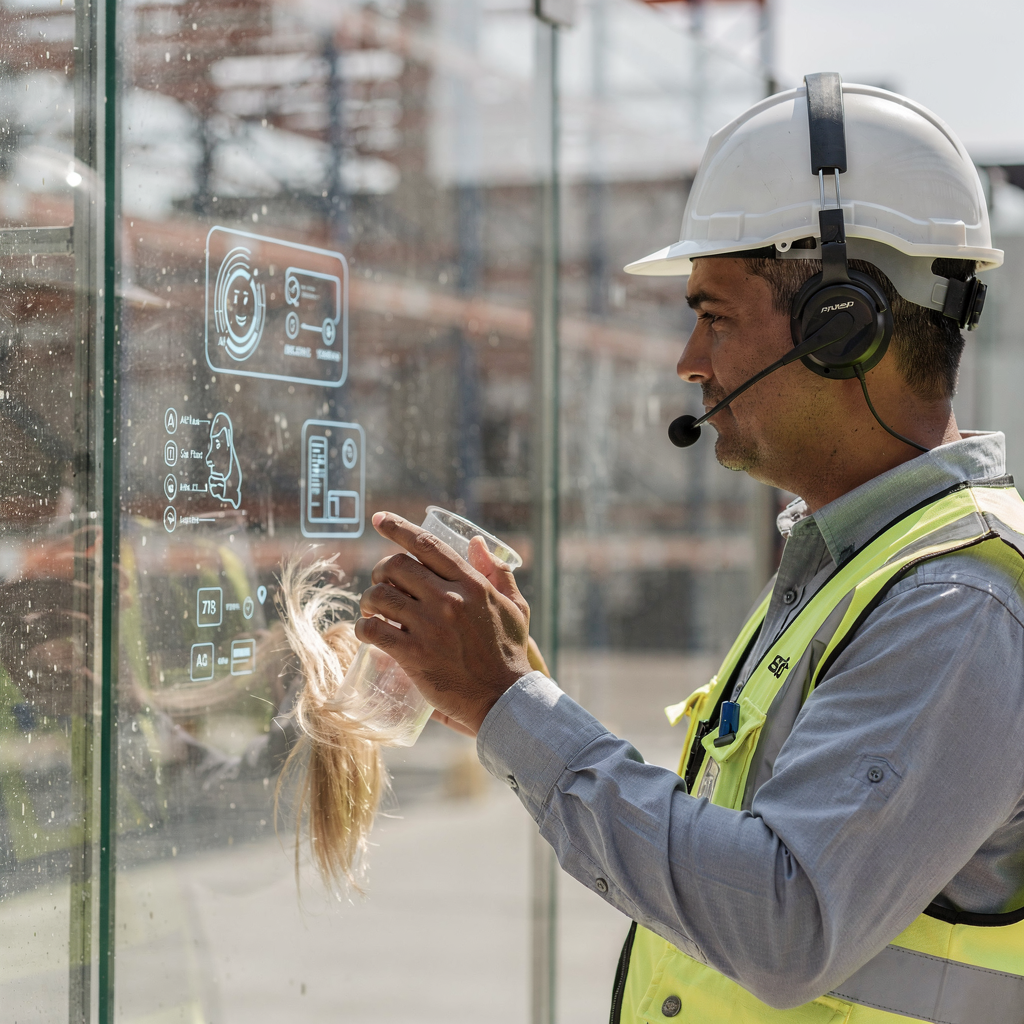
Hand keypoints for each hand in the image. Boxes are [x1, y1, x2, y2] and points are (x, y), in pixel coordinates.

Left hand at [355, 512, 533, 734]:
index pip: (428, 545)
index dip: (398, 528)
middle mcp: (448, 599)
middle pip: (396, 566)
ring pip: (379, 596)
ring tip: (371, 610)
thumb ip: (498, 572)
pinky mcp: (414, 655)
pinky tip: (367, 632)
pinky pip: (374, 631)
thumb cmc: (509, 653)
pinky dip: (363, 628)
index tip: (378, 519)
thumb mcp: (514, 607)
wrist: (504, 699)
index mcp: (471, 584)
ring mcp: (429, 627)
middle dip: (380, 571)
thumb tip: (477, 541)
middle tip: (380, 584)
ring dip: (368, 600)